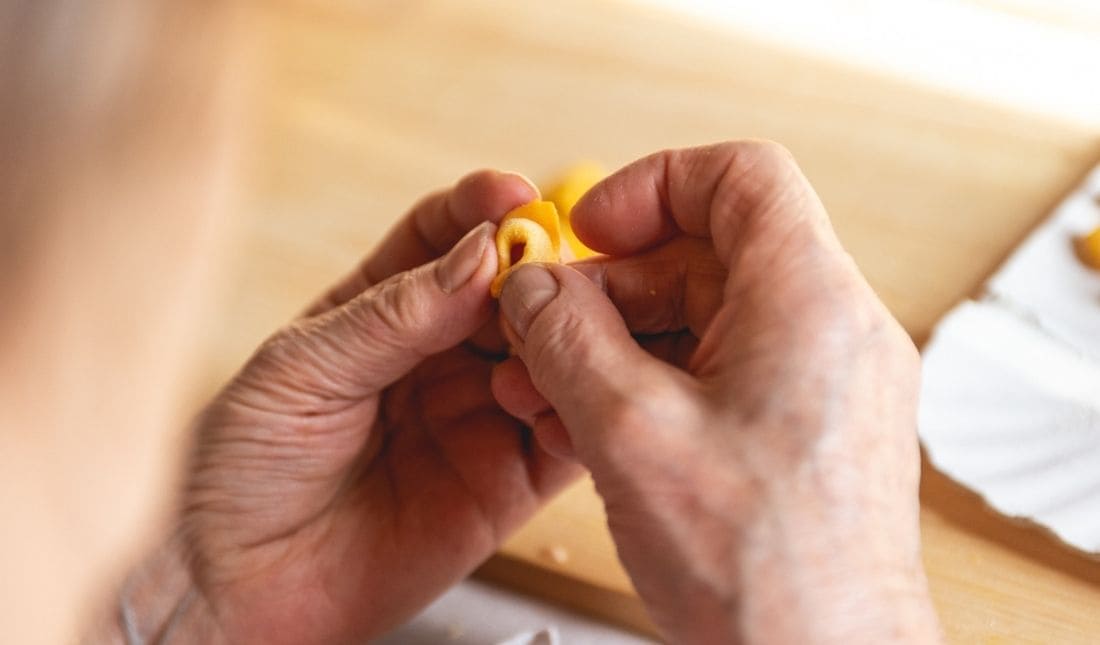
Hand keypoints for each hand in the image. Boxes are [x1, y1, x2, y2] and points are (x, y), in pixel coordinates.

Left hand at [96, 171, 580, 643]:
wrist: (235, 587)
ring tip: (562, 335)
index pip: (440, 240)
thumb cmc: (240, 469)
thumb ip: (396, 314)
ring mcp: (474, 416)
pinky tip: (577, 395)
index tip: (513, 195)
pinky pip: (563, 438)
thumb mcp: (304, 369)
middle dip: (538, 274)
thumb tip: (480, 254)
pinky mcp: (506, 483)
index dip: (480, 210)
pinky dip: (584, 412)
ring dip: (567, 340)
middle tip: (553, 271)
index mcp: (379, 312)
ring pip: (547, 358)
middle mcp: (435, 357)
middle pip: (509, 294)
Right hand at [492, 142, 941, 643]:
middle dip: (609, 286)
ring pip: (701, 320)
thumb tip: (534, 288)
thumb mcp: (631, 434)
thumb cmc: (765, 574)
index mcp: (809, 302)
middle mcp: (828, 330)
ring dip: (614, 343)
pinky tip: (583, 424)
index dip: (654, 185)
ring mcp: (818, 383)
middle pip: (705, 254)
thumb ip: (568, 339)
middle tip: (539, 327)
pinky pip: (715, 375)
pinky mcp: (798, 431)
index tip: (590, 229)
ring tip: (542, 386)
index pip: (740, 177)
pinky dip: (647, 385)